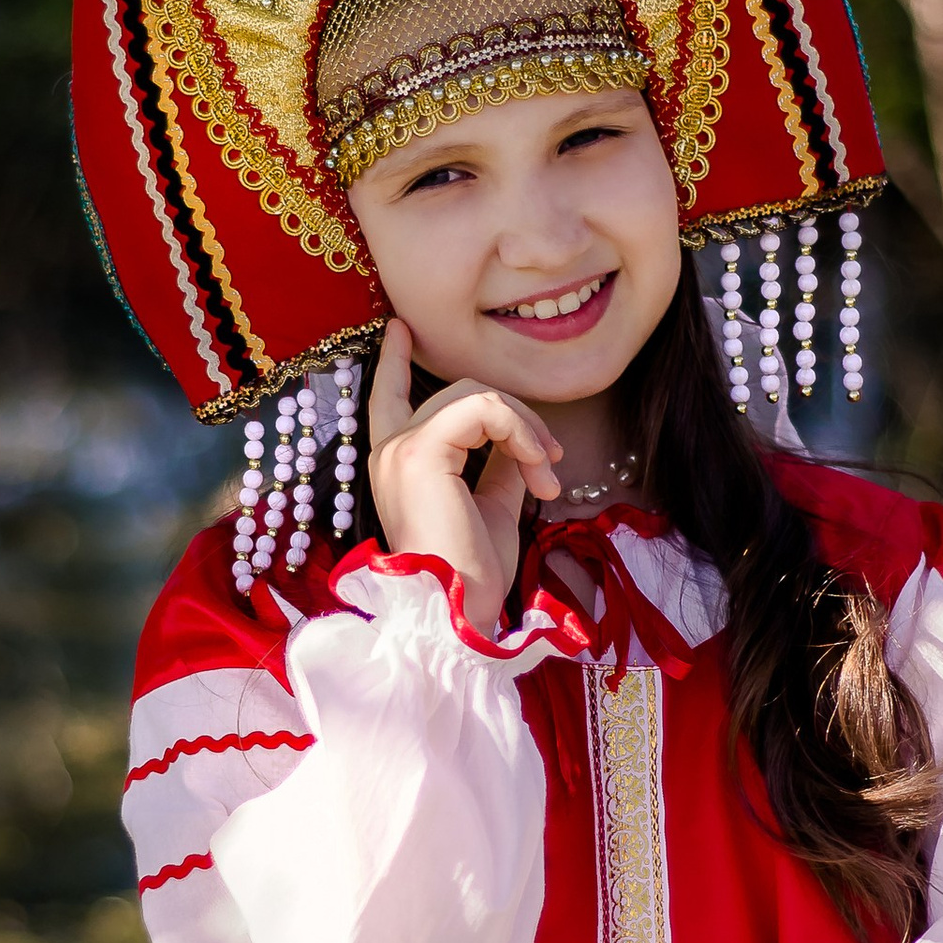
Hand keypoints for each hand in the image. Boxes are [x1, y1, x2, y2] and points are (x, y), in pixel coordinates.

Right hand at [362, 319, 560, 637]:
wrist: (457, 613)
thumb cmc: (470, 575)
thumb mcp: (491, 509)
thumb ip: (497, 468)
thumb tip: (519, 441)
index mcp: (397, 466)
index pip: (388, 398)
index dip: (395, 361)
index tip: (401, 329)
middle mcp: (388, 451)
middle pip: (459, 393)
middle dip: (518, 417)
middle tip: (553, 462)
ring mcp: (400, 448)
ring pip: (477, 396)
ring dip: (528, 429)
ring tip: (549, 476)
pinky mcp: (420, 451)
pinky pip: (484, 409)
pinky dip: (523, 433)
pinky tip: (540, 473)